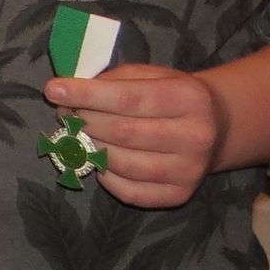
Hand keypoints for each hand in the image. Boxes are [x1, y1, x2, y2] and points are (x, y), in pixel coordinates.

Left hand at [46, 64, 226, 207]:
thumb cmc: (170, 94)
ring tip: (80, 134)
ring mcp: (189, 170)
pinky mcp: (180, 195)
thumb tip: (68, 94)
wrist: (216, 127)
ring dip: (89, 148)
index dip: (87, 95)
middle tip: (65, 112)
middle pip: (122, 132)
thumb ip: (112, 80)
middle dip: (84, 121)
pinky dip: (105, 176)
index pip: (128, 98)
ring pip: (122, 163)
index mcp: (188, 98)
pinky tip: (100, 159)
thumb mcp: (149, 75)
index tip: (53, 90)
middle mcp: (195, 137)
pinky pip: (129, 191)